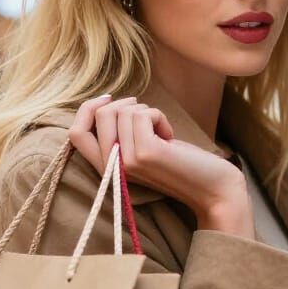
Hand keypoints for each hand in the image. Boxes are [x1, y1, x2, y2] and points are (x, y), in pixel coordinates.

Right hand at [68, 95, 254, 237]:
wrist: (212, 188)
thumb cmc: (180, 163)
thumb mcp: (142, 146)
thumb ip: (121, 133)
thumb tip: (105, 102)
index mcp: (107, 168)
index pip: (75, 134)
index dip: (88, 109)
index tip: (109, 99)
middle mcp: (111, 168)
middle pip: (100, 115)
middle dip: (127, 105)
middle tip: (150, 119)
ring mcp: (126, 161)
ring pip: (122, 111)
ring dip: (147, 112)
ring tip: (162, 133)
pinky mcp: (144, 153)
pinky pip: (141, 113)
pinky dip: (158, 116)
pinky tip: (170, 136)